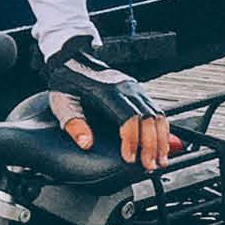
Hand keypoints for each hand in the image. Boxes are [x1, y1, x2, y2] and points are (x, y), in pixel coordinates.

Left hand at [45, 36, 174, 169]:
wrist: (73, 58)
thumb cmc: (67, 81)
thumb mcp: (62, 102)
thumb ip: (73, 123)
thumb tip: (86, 143)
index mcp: (107, 91)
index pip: (128, 118)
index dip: (132, 141)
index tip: (129, 159)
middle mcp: (126, 88)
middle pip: (148, 119)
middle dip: (151, 145)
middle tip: (150, 166)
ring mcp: (134, 88)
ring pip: (156, 115)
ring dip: (161, 140)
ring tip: (160, 161)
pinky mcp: (137, 91)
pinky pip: (156, 111)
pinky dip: (161, 130)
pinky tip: (162, 145)